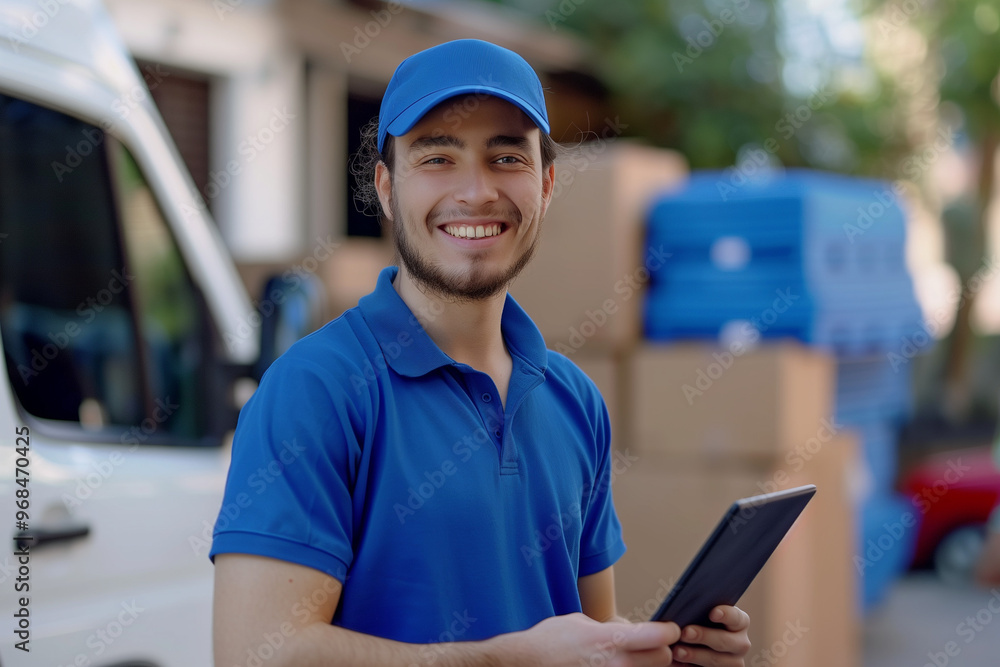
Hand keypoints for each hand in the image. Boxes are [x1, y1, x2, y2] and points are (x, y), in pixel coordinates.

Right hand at [497, 612, 681, 665]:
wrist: (526, 663)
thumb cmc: (549, 642)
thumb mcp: (580, 622)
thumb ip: (609, 629)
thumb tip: (625, 633)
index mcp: (611, 639)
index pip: (659, 636)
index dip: (669, 630)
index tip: (669, 629)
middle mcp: (616, 664)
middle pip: (662, 659)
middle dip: (662, 651)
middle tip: (654, 646)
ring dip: (645, 665)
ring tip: (632, 657)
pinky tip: (616, 665)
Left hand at [670, 606, 750, 666]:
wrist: (699, 642)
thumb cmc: (700, 621)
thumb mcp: (703, 614)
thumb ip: (699, 610)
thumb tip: (684, 608)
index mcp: (739, 623)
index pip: (736, 617)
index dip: (725, 614)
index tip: (712, 613)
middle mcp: (740, 643)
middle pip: (725, 641)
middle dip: (704, 636)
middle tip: (685, 632)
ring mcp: (733, 662)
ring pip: (716, 661)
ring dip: (695, 656)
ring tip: (677, 651)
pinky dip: (688, 666)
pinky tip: (674, 661)